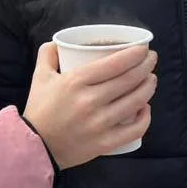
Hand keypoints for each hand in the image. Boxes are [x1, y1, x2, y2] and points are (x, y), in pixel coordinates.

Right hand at [23, 42, 156, 168]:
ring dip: (148, 88)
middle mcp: (90, 100)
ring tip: (152, 80)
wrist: (34, 146)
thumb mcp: (39, 76)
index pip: (114, 64)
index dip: (135, 54)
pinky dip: (145, 118)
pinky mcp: (104, 143)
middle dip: (146, 66)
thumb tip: (60, 41)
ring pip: (135, 102)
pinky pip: (134, 130)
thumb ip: (48, 53)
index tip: (144, 49)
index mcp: (76, 81)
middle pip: (129, 80)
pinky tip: (146, 108)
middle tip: (151, 60)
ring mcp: (99, 123)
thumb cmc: (39, 108)